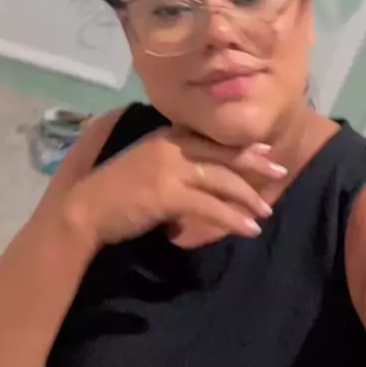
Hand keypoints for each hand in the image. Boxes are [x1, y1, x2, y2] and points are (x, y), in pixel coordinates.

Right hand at [65, 126, 286, 248]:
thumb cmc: (115, 191)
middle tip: (279, 171)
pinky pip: (209, 206)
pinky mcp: (167, 194)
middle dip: (254, 164)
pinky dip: (232, 219)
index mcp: (166, 137)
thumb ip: (172, 161)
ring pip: (220, 180)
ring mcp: (169, 168)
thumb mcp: (146, 165)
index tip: (264, 151)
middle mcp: (171, 146)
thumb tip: (199, 171)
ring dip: (247, 197)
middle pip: (222, 154)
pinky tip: (248, 229)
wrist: (85, 209)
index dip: (240, 146)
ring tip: (266, 211)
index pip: (211, 138)